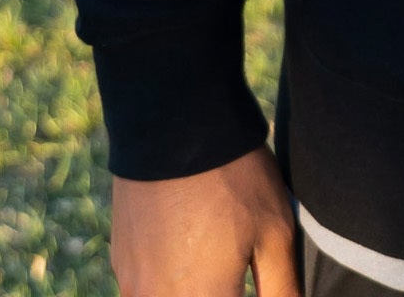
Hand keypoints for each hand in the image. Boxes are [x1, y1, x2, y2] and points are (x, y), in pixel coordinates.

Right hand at [110, 145, 299, 296]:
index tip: (251, 283)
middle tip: (236, 271)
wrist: (172, 124)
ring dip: (198, 288)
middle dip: (223, 290)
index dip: (242, 295)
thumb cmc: (234, 178)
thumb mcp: (274, 232)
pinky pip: (148, 292)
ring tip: (217, 258)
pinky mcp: (121, 266)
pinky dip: (173, 284)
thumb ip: (282, 290)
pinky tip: (193, 253)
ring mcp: (134, 288)